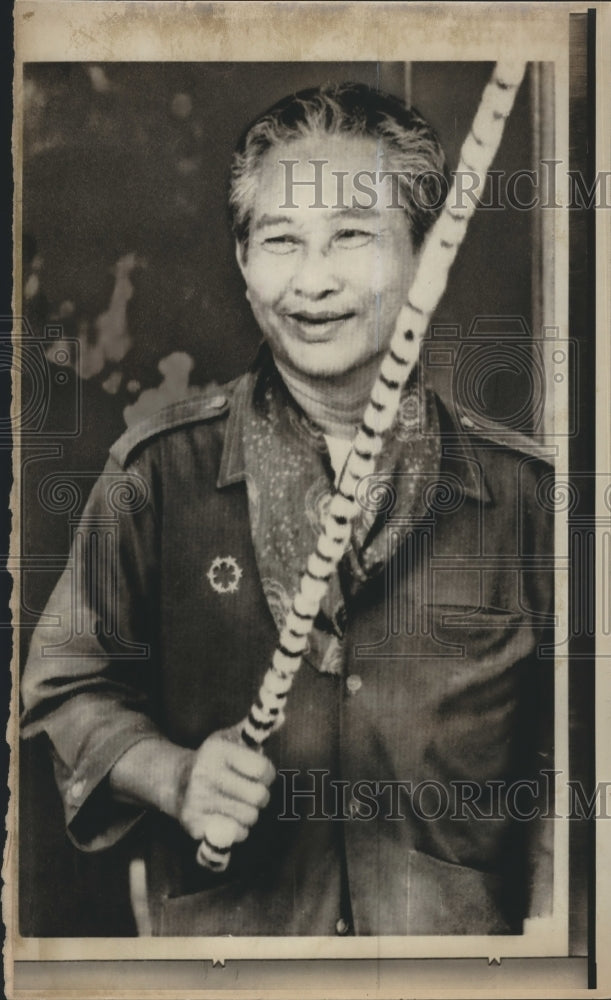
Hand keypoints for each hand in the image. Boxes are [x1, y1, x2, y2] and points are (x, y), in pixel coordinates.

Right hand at [177, 726, 275, 843]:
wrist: (176, 781)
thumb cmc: (213, 759)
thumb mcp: (230, 738)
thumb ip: (256, 729)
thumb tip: (281, 717)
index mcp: (217, 751)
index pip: (262, 769)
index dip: (268, 774)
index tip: (261, 774)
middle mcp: (204, 774)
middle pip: (259, 797)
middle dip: (261, 796)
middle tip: (252, 792)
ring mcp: (197, 800)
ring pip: (249, 817)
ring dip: (250, 813)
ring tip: (239, 803)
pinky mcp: (194, 824)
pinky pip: (235, 834)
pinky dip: (238, 830)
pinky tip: (229, 817)